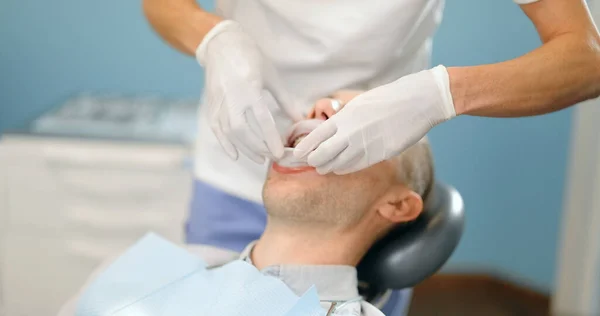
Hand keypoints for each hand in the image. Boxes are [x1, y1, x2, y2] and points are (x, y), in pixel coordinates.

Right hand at [196, 20, 300, 162]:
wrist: (222, 45)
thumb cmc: (251, 58)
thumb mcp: (271, 77)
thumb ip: (285, 100)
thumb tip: (300, 119)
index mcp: (249, 88)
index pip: (261, 120)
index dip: (271, 139)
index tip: (280, 153)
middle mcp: (231, 97)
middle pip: (242, 130)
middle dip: (257, 147)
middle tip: (271, 157)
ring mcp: (218, 102)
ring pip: (228, 132)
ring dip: (244, 148)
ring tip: (259, 158)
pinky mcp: (211, 105)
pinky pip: (216, 129)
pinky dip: (224, 144)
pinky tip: (235, 155)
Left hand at [294, 66, 455, 174]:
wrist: (417, 102)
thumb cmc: (388, 99)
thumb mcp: (359, 104)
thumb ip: (344, 119)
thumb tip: (330, 130)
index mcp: (345, 117)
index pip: (317, 136)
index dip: (305, 148)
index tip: (297, 154)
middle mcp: (351, 133)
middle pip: (323, 155)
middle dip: (314, 161)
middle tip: (311, 163)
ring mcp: (365, 146)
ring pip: (338, 165)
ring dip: (328, 167)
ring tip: (323, 168)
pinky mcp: (379, 155)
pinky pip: (356, 166)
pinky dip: (344, 169)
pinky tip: (340, 169)